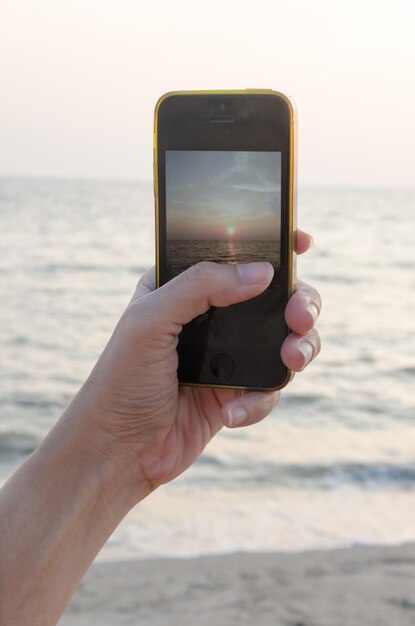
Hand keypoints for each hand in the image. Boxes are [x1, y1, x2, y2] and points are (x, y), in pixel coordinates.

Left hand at [67, 230, 320, 498]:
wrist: (118, 451)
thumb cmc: (121, 380)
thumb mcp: (149, 321)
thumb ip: (201, 286)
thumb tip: (262, 272)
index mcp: (185, 287)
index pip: (234, 255)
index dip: (272, 245)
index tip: (302, 242)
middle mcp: (211, 317)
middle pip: (274, 297)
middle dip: (299, 302)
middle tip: (300, 317)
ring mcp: (227, 355)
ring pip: (285, 339)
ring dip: (300, 346)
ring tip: (292, 360)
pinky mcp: (236, 391)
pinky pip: (270, 387)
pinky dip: (259, 400)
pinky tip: (232, 413)